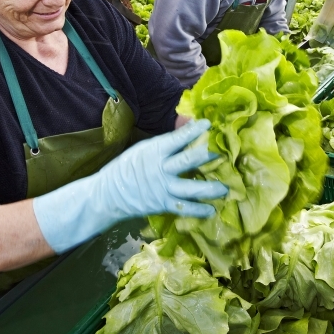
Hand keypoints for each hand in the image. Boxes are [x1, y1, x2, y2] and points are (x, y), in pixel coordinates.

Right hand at [33, 120, 226, 252]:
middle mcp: (160, 169)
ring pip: (190, 188)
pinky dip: (198, 210)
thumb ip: (167, 142)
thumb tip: (189, 127)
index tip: (208, 124)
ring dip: (209, 188)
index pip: (176, 139)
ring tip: (225, 188)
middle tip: (222, 153)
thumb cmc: (128, 167)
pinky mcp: (163, 204)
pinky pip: (184, 208)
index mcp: (154, 151)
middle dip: (205, 156)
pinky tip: (212, 210)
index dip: (192, 131)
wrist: (109, 194)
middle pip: (186, 161)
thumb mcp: (144, 149)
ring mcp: (163, 188)